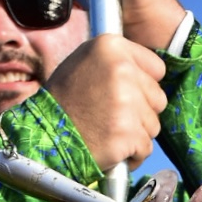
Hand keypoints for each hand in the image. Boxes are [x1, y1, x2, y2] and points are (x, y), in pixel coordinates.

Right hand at [46, 34, 166, 171]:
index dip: (143, 86)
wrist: (43, 138)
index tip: (123, 97)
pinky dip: (132, 156)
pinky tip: (112, 151)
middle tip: (113, 119)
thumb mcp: (83, 63)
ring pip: (153, 125)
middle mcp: (122, 70)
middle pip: (158, 98)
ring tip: (109, 135)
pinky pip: (145, 148)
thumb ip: (114, 62)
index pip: (156, 68)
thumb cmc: (62, 104)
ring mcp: (127, 103)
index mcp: (111, 46)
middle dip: (141, 113)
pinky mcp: (129, 133)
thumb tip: (144, 71)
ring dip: (136, 135)